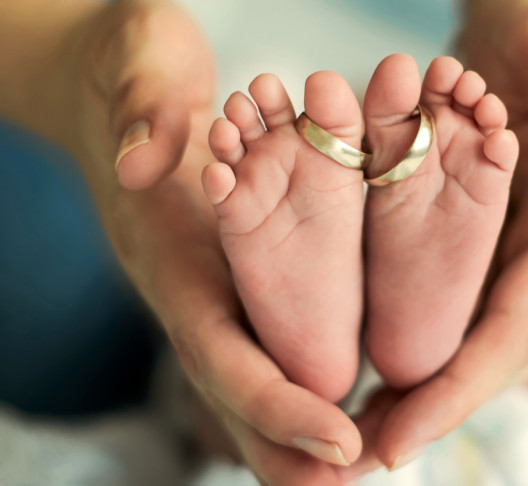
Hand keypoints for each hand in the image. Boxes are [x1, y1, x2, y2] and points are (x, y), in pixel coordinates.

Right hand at [49, 1, 368, 482]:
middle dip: (288, 447)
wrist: (108, 78)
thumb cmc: (127, 64)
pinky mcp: (225, 272)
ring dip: (296, 429)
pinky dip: (294, 382)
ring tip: (361, 468)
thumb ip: (146, 105)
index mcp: (173, 252)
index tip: (342, 447)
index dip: (280, 405)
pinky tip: (339, 405)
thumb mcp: (138, 58)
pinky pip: (258, 340)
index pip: (224, 350)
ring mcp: (206, 284)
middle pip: (237, 389)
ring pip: (250, 375)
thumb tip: (145, 161)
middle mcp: (190, 284)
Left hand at [364, 0, 527, 468]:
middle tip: (360, 455)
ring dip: (425, 397)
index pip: (518, 328)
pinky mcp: (516, 265)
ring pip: (485, 351)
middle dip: (431, 409)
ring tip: (362, 438)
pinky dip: (431, 360)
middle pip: (498, 357)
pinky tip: (385, 386)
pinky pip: (474, 325)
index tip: (397, 440)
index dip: (459, 389)